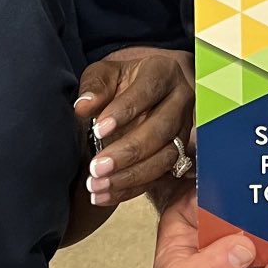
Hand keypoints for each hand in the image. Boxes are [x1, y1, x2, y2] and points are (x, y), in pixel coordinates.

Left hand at [75, 47, 195, 206]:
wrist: (144, 91)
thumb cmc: (122, 80)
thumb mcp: (105, 73)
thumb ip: (95, 87)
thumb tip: (83, 107)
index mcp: (163, 72)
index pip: (147, 91)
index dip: (124, 111)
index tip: (98, 129)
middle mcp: (181, 100)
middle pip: (161, 130)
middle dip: (128, 152)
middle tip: (97, 167)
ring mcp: (185, 129)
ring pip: (165, 157)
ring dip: (130, 176)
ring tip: (98, 185)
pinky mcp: (180, 155)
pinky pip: (160, 176)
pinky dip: (131, 189)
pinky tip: (105, 195)